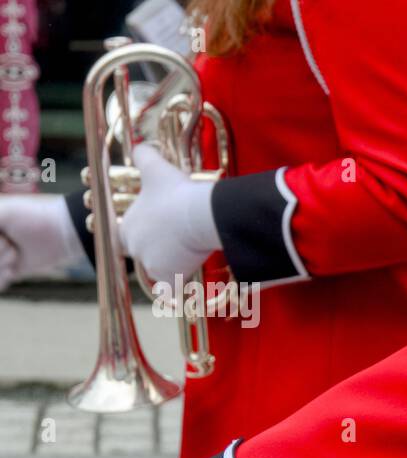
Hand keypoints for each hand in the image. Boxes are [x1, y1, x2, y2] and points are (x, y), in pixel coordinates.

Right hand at [0, 195, 88, 290]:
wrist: (65, 233)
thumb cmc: (35, 216)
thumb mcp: (1, 212)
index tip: (6, 239)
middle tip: (13, 246)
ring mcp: (0, 256)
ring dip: (1, 266)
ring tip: (16, 254)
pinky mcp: (11, 271)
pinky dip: (2, 279)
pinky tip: (14, 269)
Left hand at [120, 144, 219, 285]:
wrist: (199, 213)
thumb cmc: (176, 192)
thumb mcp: (156, 168)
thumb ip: (143, 155)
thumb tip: (139, 143)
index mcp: (127, 226)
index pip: (127, 237)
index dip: (144, 235)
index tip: (159, 233)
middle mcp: (134, 247)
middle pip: (146, 255)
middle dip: (160, 251)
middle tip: (178, 242)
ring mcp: (150, 263)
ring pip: (161, 269)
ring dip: (174, 264)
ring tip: (189, 251)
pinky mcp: (168, 276)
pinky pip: (173, 286)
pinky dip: (182, 282)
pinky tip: (191, 272)